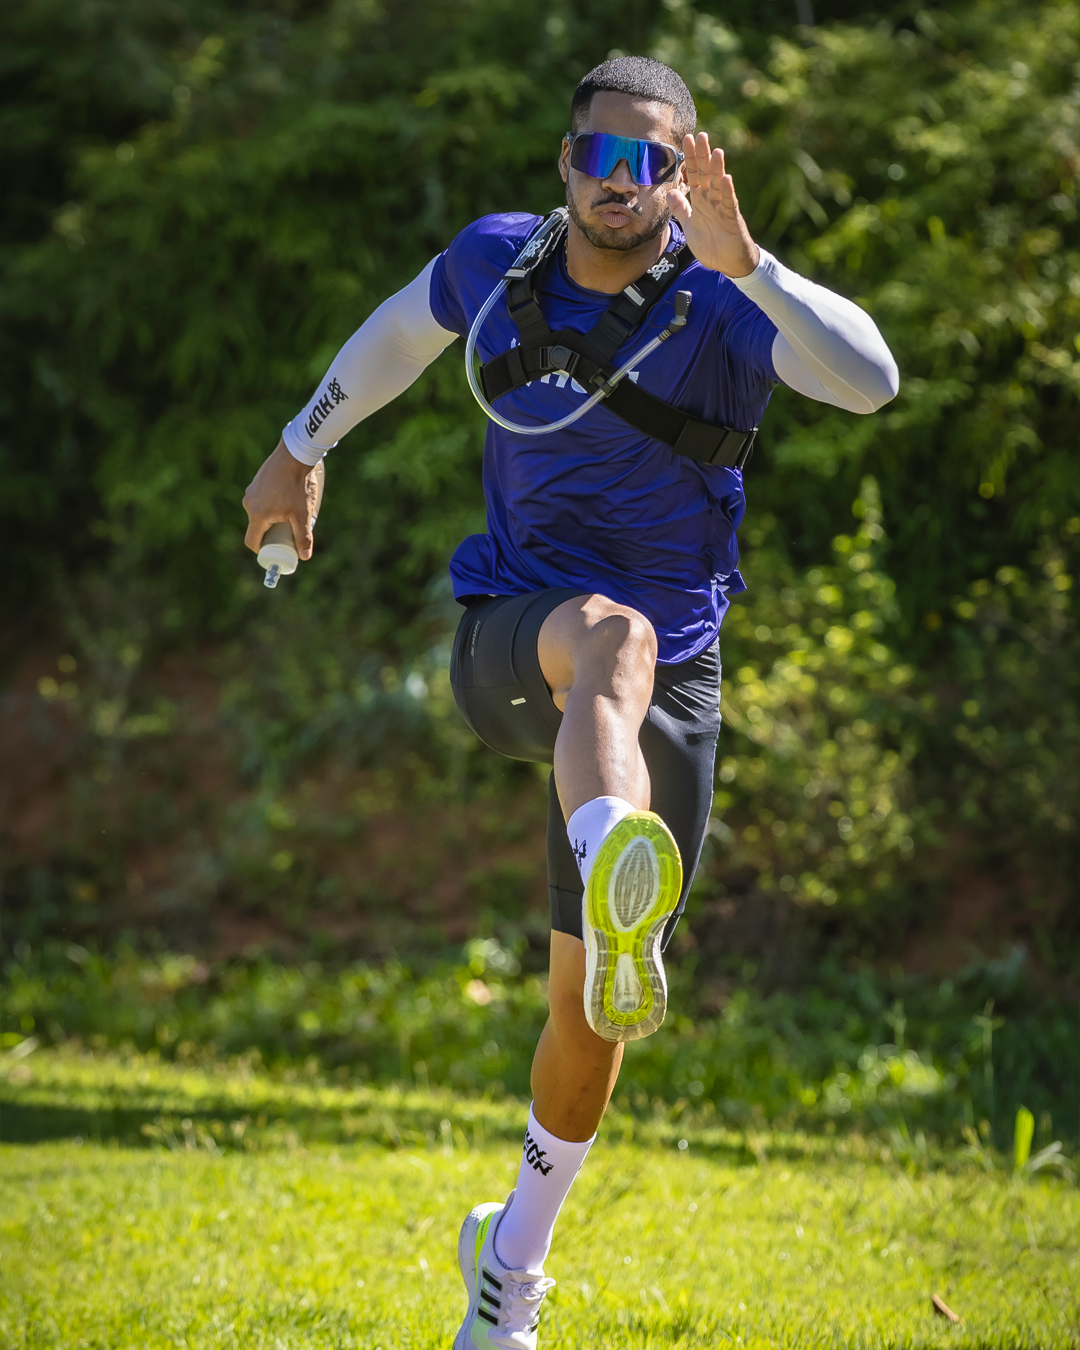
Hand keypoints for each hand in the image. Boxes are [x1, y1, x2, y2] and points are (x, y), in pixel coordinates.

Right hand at [243, 440, 318, 558]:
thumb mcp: (302, 514)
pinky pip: (261, 499)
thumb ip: (303, 536)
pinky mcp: (256, 482)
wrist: (295, 455)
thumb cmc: (297, 485)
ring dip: (271, 518)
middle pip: (256, 527)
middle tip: (286, 534)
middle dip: (270, 533)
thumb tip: (305, 557)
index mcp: (257, 515)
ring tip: (289, 515)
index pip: (252, 541)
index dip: (261, 550)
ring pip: (259, 512)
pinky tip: (285, 499)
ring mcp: (251, 491)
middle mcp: (249, 503)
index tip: (273, 551)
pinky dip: (270, 505)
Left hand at [668, 133, 759, 278]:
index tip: (686, 139)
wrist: (728, 263)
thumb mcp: (689, 225)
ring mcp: (723, 208)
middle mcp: (712, 200)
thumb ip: (681, 208)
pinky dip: (727, 192)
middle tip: (700, 135)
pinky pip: (730, 203)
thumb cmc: (711, 244)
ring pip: (719, 184)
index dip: (690, 158)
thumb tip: (670, 192)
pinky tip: (726, 178)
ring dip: (717, 168)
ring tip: (715, 150)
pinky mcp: (732, 219)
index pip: (694, 175)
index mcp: (701, 200)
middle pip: (707, 173)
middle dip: (702, 155)